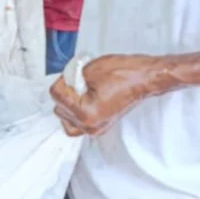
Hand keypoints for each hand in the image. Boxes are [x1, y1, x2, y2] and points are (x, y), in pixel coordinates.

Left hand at [50, 54, 172, 135]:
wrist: (143, 78)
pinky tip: (82, 98)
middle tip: (80, 81)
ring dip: (69, 102)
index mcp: (87, 114)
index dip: (65, 79)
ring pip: (65, 117)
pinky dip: (74, 111)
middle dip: (66, 91)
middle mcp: (90, 126)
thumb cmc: (124, 73)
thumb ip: (69, 78)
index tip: (78, 75)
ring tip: (83, 90)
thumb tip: (62, 83)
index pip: (57, 95)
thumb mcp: (89, 70)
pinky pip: (76, 123)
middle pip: (59, 107)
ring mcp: (96, 128)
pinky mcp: (99, 125)